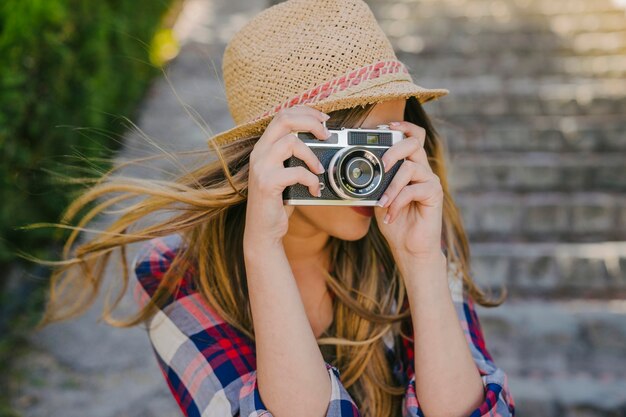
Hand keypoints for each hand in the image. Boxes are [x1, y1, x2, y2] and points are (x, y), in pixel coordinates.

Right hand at [243, 105, 330, 249]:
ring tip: (320, 169)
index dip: (305, 112)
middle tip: (326, 134)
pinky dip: (311, 179)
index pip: (282, 115)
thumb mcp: (286, 173)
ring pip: (290, 142)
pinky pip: (295, 172)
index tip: (324, 119)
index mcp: (264, 147)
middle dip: (311, 122)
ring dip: (312, 155)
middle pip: (284, 119)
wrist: (263, 231)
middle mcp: (259, 153)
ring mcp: (261, 167)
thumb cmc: (278, 202)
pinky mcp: (267, 184)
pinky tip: (314, 189)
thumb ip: (296, 157)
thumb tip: (324, 143)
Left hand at [374, 121, 443, 259]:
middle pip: (414, 142)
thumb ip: (376, 181)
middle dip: (393, 150)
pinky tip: (390, 215)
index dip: (403, 126)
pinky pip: (414, 189)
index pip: (412, 136)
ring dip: (391, 187)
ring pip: (409, 167)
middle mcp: (422, 169)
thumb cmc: (395, 221)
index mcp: (409, 165)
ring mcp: (430, 180)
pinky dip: (397, 202)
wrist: (409, 247)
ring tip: (382, 203)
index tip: (385, 126)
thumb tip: (361, 169)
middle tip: (382, 166)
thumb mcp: (379, 197)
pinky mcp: (434, 194)